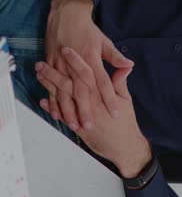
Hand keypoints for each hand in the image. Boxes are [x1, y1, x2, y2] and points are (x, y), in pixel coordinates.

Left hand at [35, 47, 151, 176]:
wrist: (124, 145)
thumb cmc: (125, 122)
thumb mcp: (126, 99)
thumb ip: (120, 82)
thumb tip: (126, 65)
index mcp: (102, 94)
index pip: (87, 73)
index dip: (76, 61)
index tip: (67, 50)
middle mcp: (91, 103)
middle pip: (69, 84)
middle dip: (54, 73)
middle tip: (42, 63)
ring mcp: (83, 115)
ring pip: (62, 98)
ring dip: (49, 87)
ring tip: (39, 76)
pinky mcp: (78, 126)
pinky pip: (61, 116)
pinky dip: (51, 107)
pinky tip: (41, 100)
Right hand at [45, 0, 133, 130]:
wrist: (66, 15)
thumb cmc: (87, 30)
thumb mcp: (104, 41)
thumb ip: (116, 57)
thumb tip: (130, 65)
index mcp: (92, 59)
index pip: (103, 83)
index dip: (109, 98)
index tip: (115, 112)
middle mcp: (76, 64)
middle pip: (82, 92)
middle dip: (86, 110)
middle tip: (91, 126)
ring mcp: (61, 66)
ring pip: (64, 93)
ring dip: (69, 110)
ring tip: (74, 125)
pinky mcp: (51, 66)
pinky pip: (51, 87)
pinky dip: (53, 101)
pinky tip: (56, 114)